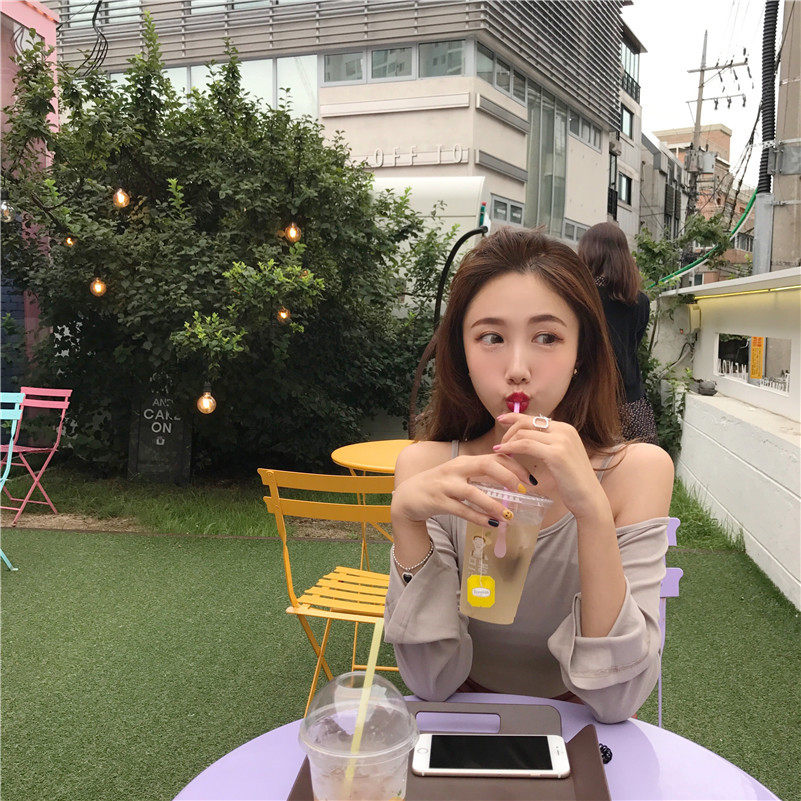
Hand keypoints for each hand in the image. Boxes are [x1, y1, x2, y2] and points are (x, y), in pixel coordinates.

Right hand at [392, 453, 532, 528]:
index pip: (495, 457)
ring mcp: (446, 485)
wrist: (409, 496)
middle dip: (508, 478)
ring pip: (474, 492)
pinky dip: (478, 518)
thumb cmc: (440, 486)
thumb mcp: (460, 475)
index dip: (515, 466)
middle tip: (523, 492)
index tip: (530, 480)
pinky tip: (492, 525)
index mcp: (465, 461)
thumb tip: (512, 483)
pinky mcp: (438, 501)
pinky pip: (462, 510)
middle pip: (486, 466)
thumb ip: (482, 476)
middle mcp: (456, 469)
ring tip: (508, 516)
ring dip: (494, 505)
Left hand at [494, 414, 608, 521]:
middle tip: (500, 443)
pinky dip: (511, 448)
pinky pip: (525, 445)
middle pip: (527, 422)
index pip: (536, 417)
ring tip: (500, 450)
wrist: (589, 498)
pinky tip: (503, 453)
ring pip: (524, 433)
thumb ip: (549, 443)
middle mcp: (565, 430)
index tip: (501, 419)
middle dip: (509, 430)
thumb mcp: (562, 455)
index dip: (515, 417)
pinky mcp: (556, 454)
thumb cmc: (573, 481)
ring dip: (508, 441)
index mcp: (566, 429)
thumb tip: (528, 435)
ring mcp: (562, 441)